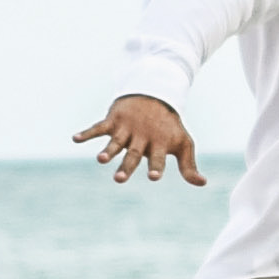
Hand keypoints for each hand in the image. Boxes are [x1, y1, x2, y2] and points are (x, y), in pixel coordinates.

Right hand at [74, 93, 204, 185]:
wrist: (155, 94)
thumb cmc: (169, 126)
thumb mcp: (183, 143)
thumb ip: (189, 166)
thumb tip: (203, 184)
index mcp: (158, 144)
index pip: (158, 158)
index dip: (156, 166)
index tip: (154, 176)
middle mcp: (142, 137)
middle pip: (133, 154)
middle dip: (127, 166)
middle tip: (119, 180)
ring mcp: (127, 128)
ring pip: (116, 142)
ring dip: (107, 150)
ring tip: (99, 160)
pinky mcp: (114, 120)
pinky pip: (98, 127)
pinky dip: (87, 132)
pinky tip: (75, 138)